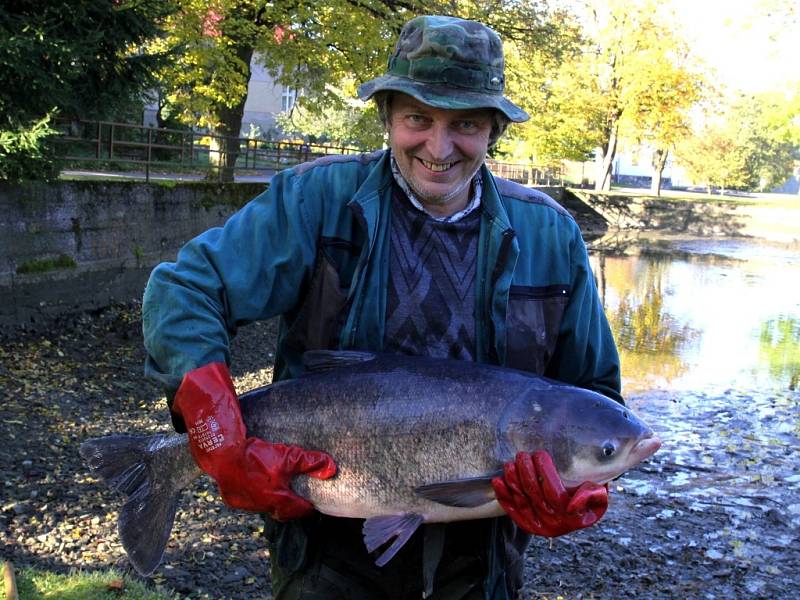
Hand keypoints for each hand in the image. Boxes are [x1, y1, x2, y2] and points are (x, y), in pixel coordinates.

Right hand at [172, 362, 335, 519]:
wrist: (221, 450)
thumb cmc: (255, 453)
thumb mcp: (288, 454)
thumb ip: (311, 462)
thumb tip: (332, 469)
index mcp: (275, 499)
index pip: (297, 509)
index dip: (307, 506)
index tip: (313, 503)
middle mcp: (259, 505)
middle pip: (280, 510)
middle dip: (290, 506)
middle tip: (299, 498)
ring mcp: (243, 503)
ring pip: (263, 506)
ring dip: (272, 500)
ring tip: (280, 489)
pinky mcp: (230, 497)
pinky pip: (248, 500)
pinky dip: (256, 494)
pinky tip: (259, 483)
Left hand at [492, 451, 607, 536]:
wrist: (581, 514)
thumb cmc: (590, 499)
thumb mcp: (599, 497)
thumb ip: (592, 495)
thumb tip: (572, 504)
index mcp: (573, 518)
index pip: (554, 492)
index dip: (545, 472)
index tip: (541, 454)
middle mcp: (555, 525)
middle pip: (535, 495)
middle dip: (526, 472)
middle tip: (523, 455)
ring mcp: (539, 527)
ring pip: (521, 501)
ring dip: (513, 481)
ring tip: (510, 464)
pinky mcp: (528, 525)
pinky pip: (512, 510)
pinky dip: (503, 496)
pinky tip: (498, 481)